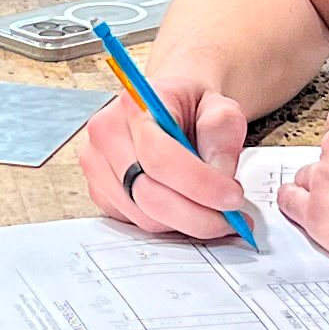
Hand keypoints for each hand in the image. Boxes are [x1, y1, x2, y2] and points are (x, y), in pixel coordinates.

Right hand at [79, 76, 252, 241]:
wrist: (165, 108)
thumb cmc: (189, 107)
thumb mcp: (219, 106)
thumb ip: (222, 133)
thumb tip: (219, 175)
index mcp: (135, 106)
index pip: (159, 155)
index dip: (199, 184)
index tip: (231, 198)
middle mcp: (107, 135)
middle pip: (148, 193)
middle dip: (197, 216)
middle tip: (231, 219)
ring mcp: (97, 166)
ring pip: (143, 215)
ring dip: (184, 222)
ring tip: (212, 210)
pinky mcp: (99, 192)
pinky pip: (135, 222)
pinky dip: (167, 223)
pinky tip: (186, 208)